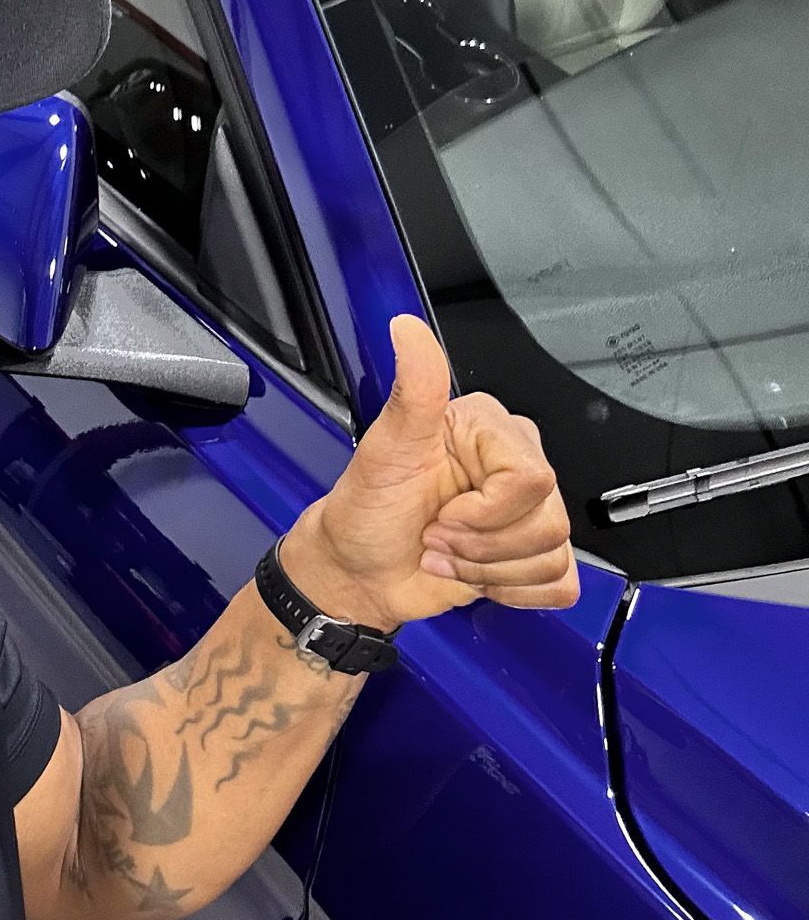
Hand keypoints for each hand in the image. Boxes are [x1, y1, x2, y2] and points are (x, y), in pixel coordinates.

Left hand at [280, 315, 578, 633]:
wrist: (360, 569)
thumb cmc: (368, 509)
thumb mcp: (383, 449)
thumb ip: (411, 389)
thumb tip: (406, 329)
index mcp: (489, 430)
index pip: (531, 479)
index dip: (485, 512)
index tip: (444, 513)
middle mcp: (514, 466)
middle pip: (547, 520)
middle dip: (480, 547)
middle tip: (438, 536)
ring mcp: (527, 512)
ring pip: (552, 553)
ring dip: (488, 571)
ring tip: (448, 555)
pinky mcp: (532, 555)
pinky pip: (559, 581)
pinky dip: (512, 591)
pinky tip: (477, 576)